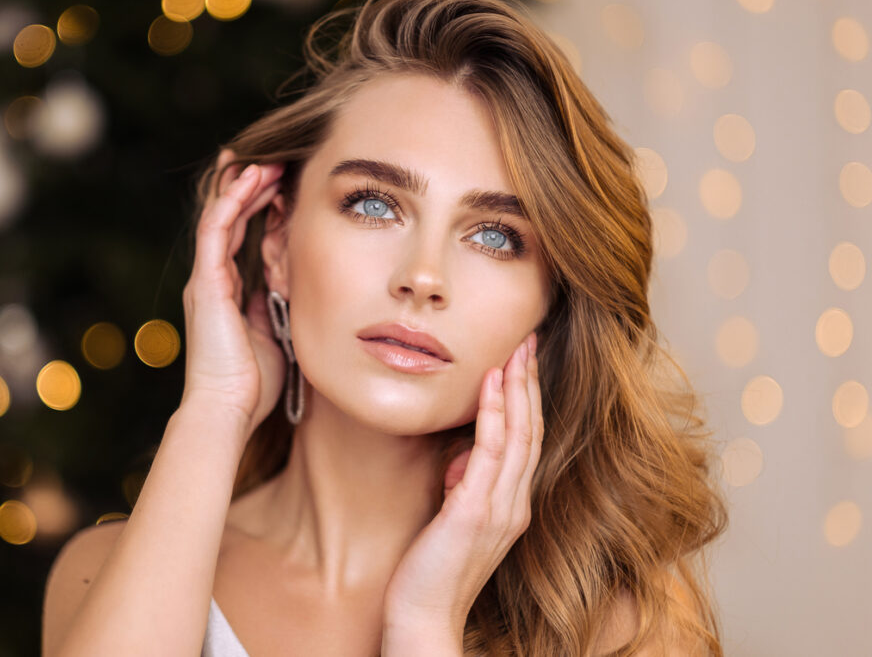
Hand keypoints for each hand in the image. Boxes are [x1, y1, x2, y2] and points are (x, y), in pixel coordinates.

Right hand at [180, 148, 286, 442]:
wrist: (227, 409)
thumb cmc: (253, 385)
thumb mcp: (274, 337)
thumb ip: (278, 310)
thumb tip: (294, 290)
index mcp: (228, 294)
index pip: (242, 238)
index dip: (260, 210)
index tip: (284, 188)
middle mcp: (213, 281)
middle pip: (230, 220)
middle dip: (253, 190)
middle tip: (277, 164)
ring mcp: (206, 279)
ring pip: (221, 217)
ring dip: (244, 187)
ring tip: (267, 162)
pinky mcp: (206, 282)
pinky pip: (216, 229)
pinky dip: (232, 200)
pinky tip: (250, 179)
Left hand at [382, 332, 542, 641]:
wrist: (423, 617)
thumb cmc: (431, 570)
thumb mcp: (453, 519)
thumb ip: (464, 488)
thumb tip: (461, 460)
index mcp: (512, 506)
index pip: (528, 441)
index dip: (529, 399)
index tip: (525, 362)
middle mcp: (515, 505)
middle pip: (532, 430)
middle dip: (531, 382)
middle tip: (530, 339)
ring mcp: (499, 509)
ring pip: (519, 435)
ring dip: (518, 388)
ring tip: (516, 350)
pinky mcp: (474, 512)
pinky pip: (490, 452)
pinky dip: (494, 414)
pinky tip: (490, 384)